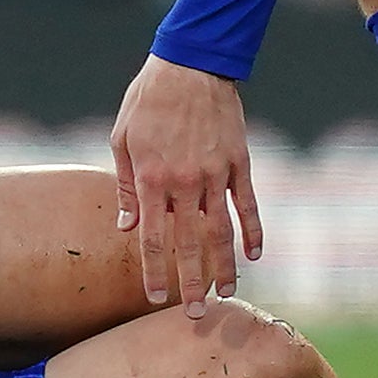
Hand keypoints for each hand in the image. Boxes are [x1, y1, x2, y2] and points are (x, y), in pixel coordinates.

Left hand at [110, 54, 262, 308]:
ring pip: (221, 230)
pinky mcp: (238, 161)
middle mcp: (184, 182)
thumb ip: (127, 186)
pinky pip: (247, 203)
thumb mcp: (122, 138)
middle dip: (191, 281)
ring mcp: (215, 173)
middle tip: (196, 314)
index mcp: (152, 178)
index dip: (154, 271)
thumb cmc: (147, 100)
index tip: (154, 299)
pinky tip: (255, 254)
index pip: (153, 237)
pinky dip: (254, 230)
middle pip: (188, 243)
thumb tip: (127, 227)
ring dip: (225, 265)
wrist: (189, 64)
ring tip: (228, 294)